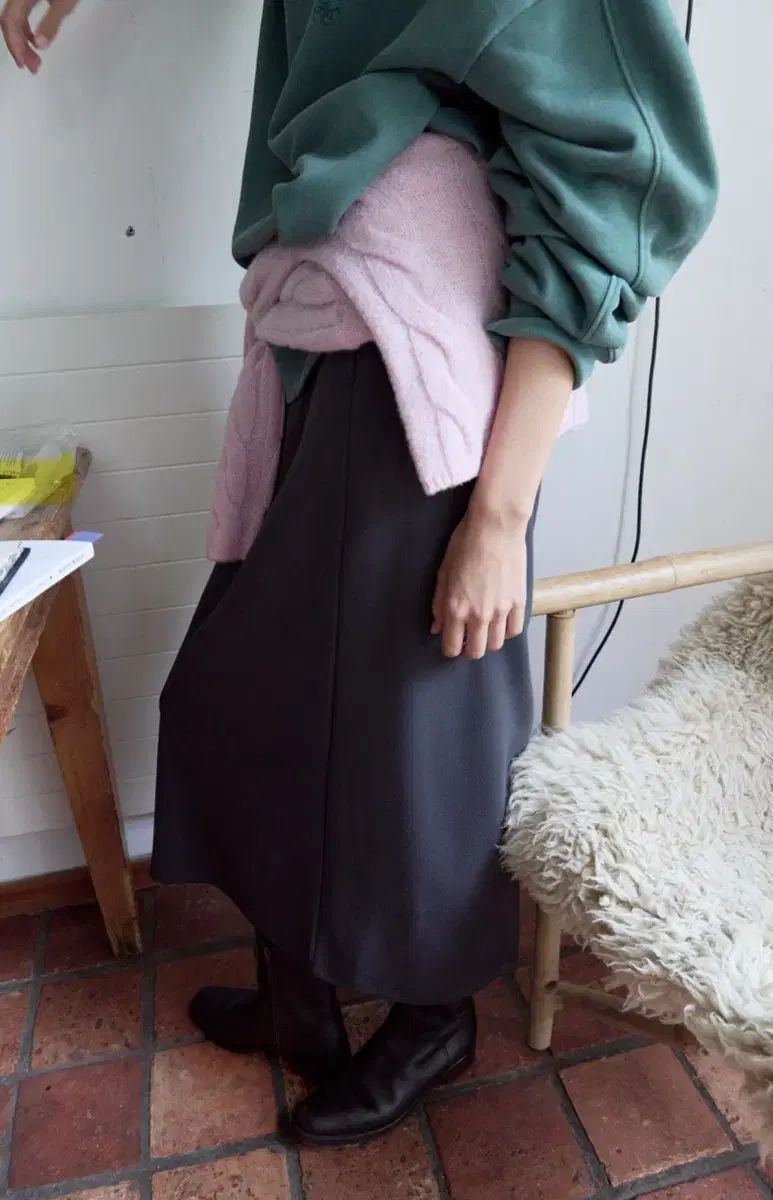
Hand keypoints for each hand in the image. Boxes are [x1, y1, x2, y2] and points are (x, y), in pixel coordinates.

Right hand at [2, 0, 78, 72]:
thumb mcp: (63, 4)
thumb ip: (51, 23)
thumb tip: (40, 45)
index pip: (9, 21)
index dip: (14, 43)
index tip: (24, 63)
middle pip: (10, 22)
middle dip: (19, 47)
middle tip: (33, 68)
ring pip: (16, 20)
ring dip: (24, 41)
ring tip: (37, 61)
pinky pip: (24, 15)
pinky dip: (29, 31)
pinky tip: (37, 43)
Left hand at [431, 508, 527, 659]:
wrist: (495, 526)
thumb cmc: (465, 544)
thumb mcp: (443, 573)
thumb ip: (439, 604)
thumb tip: (437, 627)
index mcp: (456, 608)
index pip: (452, 647)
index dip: (450, 648)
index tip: (452, 641)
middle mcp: (478, 615)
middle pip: (475, 652)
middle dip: (469, 649)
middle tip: (468, 637)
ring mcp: (501, 610)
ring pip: (495, 645)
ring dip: (488, 640)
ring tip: (484, 628)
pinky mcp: (519, 602)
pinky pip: (514, 630)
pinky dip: (506, 630)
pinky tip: (500, 620)